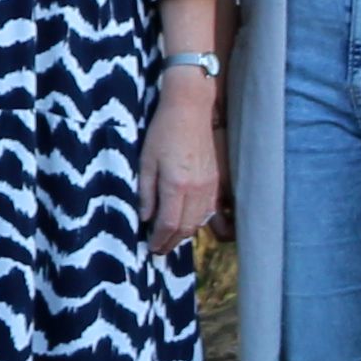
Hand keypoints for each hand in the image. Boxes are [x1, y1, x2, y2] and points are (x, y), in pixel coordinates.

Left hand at [143, 75, 221, 250]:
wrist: (191, 110)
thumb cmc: (163, 132)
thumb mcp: (145, 161)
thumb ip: (146, 192)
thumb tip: (144, 218)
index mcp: (176, 185)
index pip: (169, 224)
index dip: (159, 240)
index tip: (150, 248)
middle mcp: (197, 190)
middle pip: (186, 228)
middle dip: (171, 243)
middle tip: (157, 250)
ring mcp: (209, 186)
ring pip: (198, 222)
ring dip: (184, 235)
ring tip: (169, 239)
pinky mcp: (216, 181)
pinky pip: (208, 211)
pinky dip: (196, 222)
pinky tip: (185, 223)